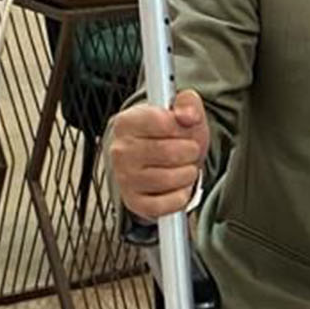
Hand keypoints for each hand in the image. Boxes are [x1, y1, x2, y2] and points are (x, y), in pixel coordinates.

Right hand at [110, 90, 209, 219]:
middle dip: (189, 152)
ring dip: (187, 174)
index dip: (182, 127)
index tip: (182, 128)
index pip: (162, 123)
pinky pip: (165, 205)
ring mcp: (125, 178)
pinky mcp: (134, 202)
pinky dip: (180, 197)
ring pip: (170, 179)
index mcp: (126, 122)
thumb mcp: (181, 111)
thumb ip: (187, 103)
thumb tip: (188, 115)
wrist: (160, 160)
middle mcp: (120, 151)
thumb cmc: (170, 134)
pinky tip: (178, 186)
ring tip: (184, 167)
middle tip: (189, 151)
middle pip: (169, 153)